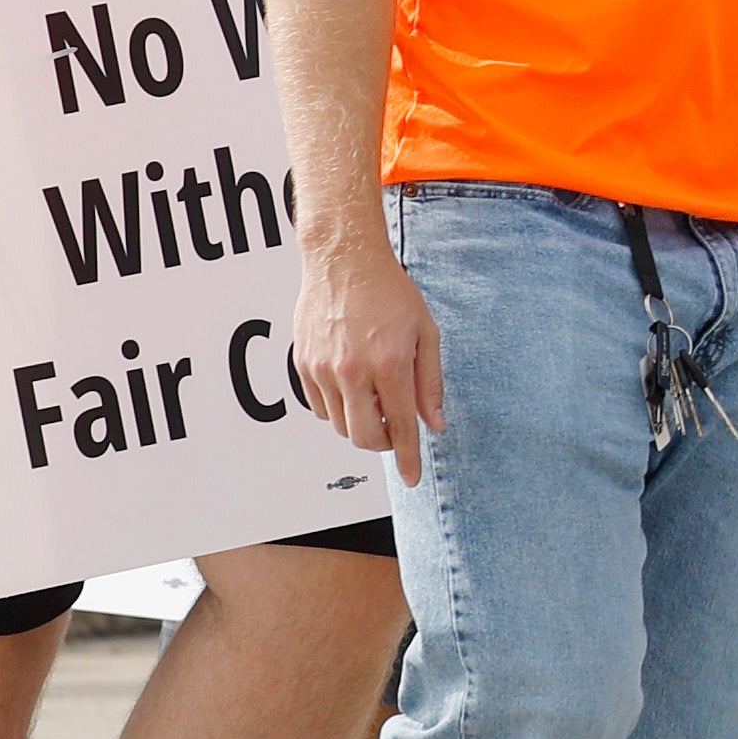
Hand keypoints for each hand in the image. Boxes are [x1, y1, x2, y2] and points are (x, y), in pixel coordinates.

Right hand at [292, 228, 447, 485]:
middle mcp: (352, 370)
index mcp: (389, 362)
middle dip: (384, 442)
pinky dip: (339, 408)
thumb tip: (435, 423)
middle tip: (397, 428)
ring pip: (340, 425)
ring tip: (377, 396)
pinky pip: (320, 407)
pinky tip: (353, 385)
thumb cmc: (390, 292)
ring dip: (362, 423)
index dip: (407, 456)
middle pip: (363, 436)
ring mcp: (322, 369)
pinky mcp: (302, 364)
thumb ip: (430, 382)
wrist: (344, 261)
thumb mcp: (426, 333)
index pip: (401, 425)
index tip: (411, 478)